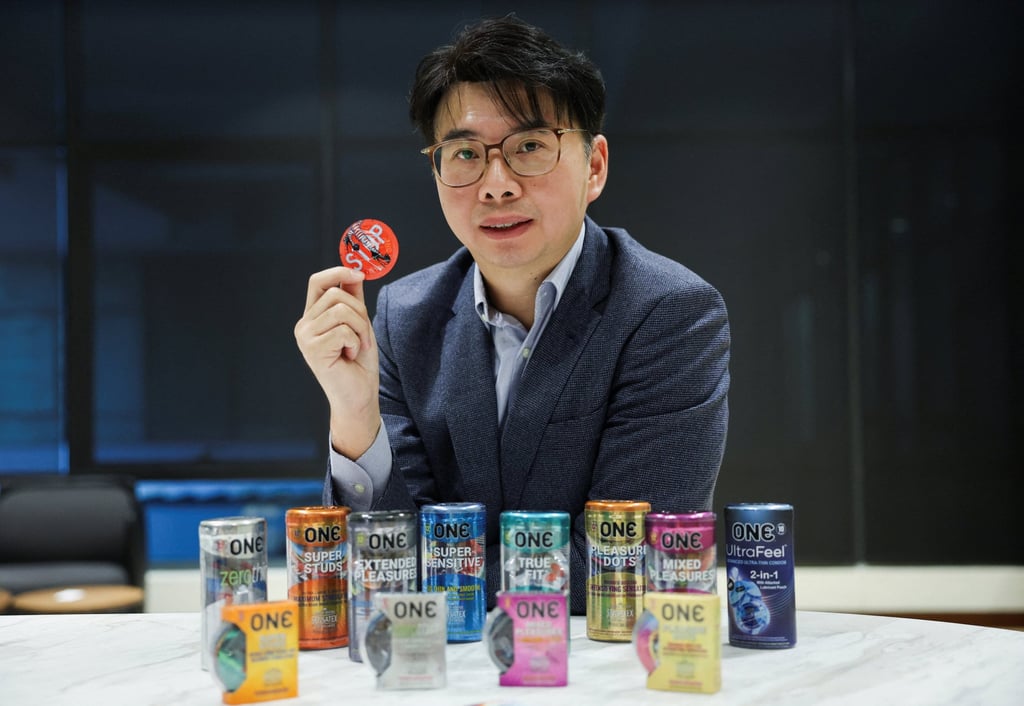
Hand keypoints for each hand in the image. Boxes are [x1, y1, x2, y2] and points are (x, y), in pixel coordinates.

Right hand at [294, 266, 380, 457]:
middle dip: (360, 312)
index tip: (360, 273)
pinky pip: (343, 330)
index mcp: (313, 317)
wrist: (359, 396)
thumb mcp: (359, 324)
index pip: (318, 281)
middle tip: (363, 335)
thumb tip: (356, 271)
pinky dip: (355, 342)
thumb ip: (354, 299)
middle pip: (336, 294)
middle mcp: (304, 325)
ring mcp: (305, 337)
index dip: (338, 272)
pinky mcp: (312, 349)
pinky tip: (349, 356)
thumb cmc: (359, 364)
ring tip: (356, 347)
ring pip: (342, 310)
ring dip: (360, 329)